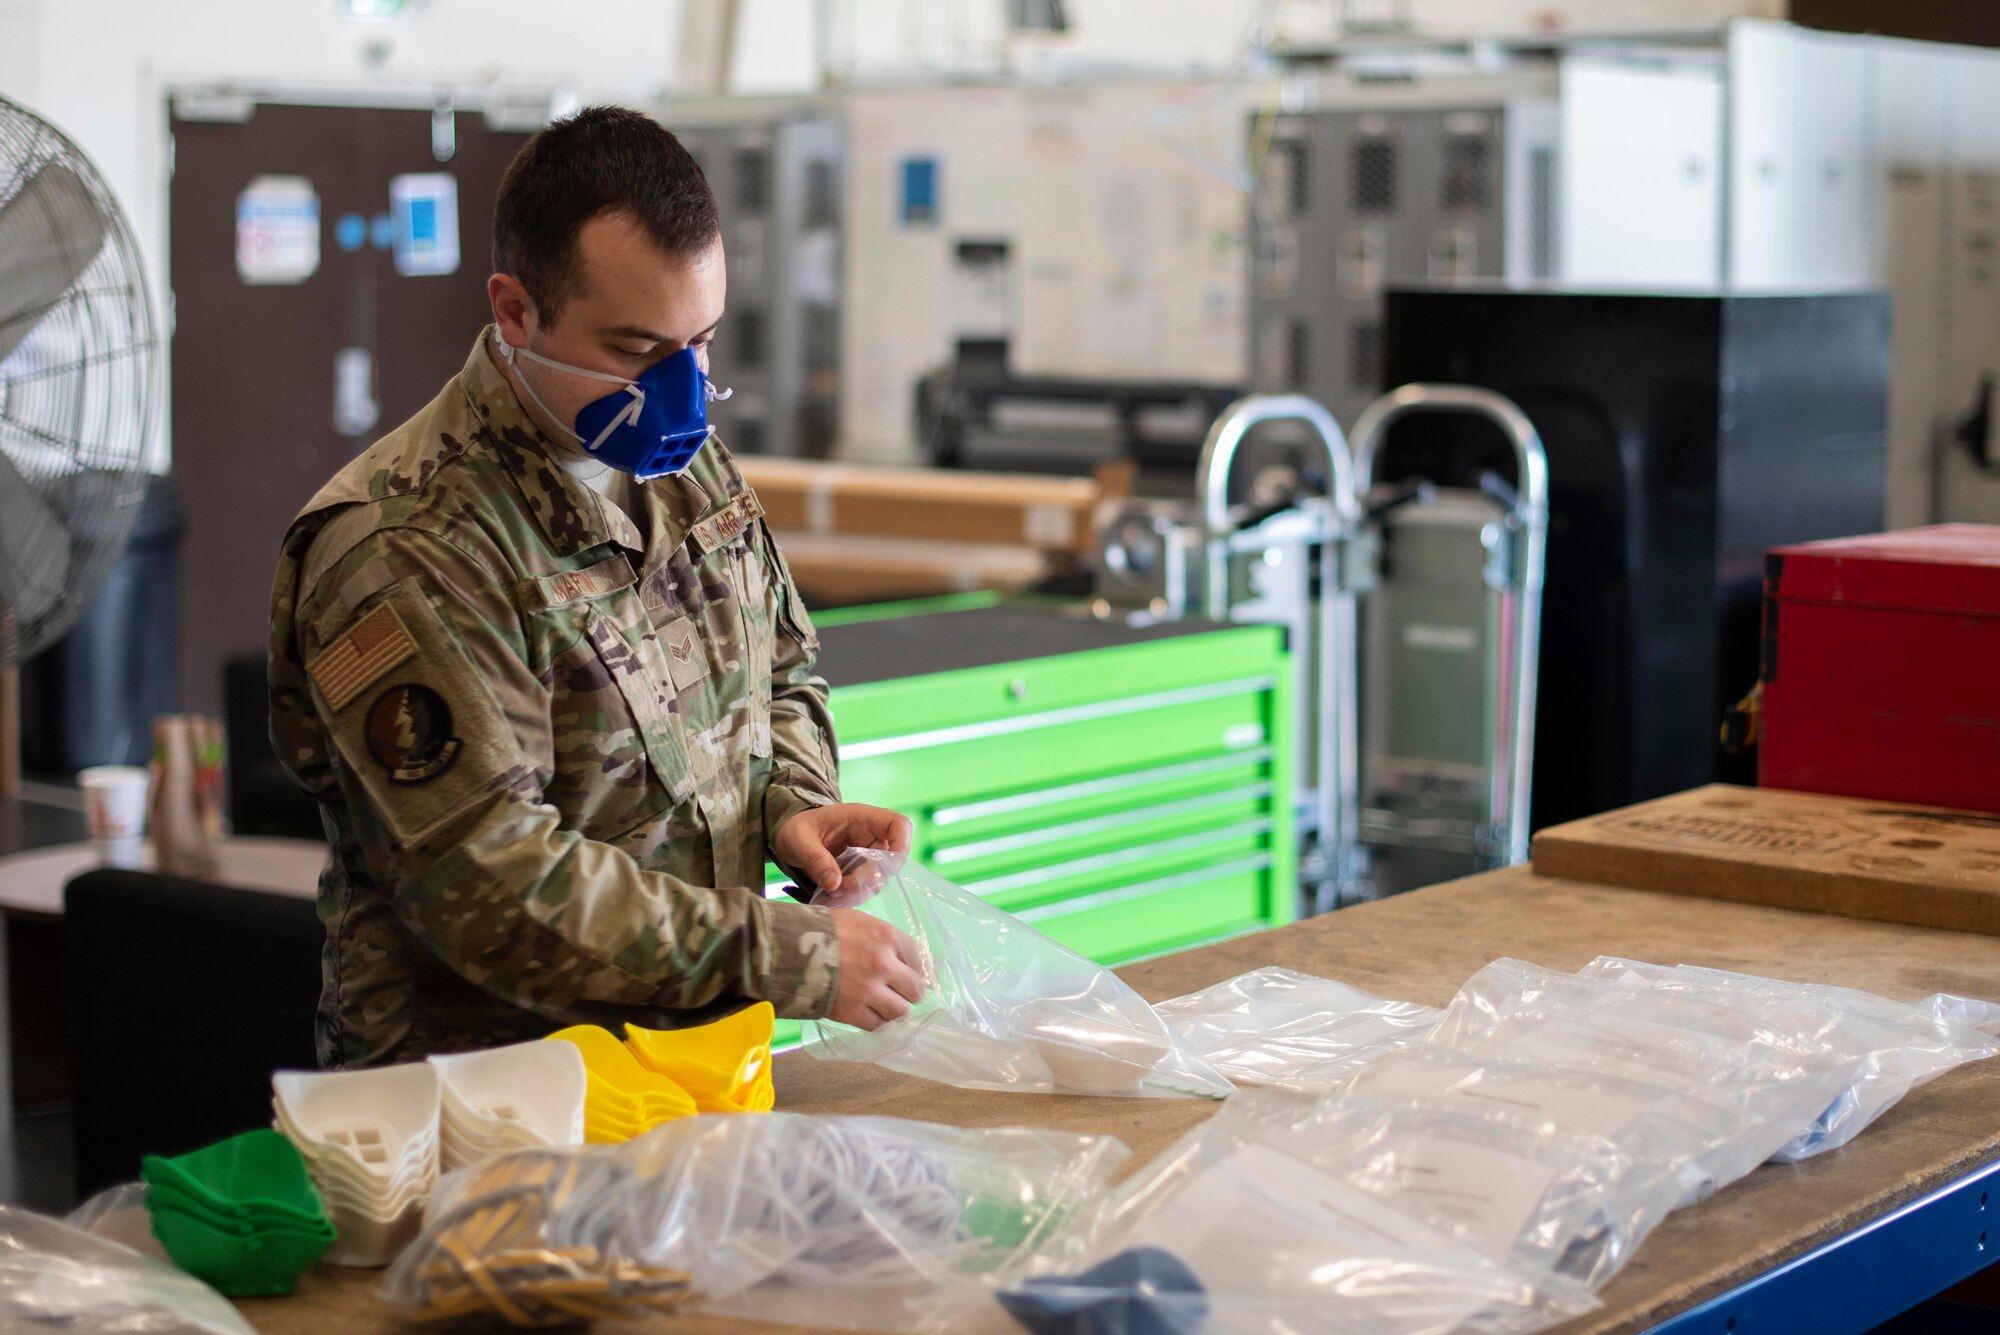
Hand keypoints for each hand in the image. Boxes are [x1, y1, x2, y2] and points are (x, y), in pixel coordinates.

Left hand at [771, 803, 912, 896]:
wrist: (789, 835)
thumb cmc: (795, 828)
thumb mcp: (799, 840)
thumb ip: (816, 859)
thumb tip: (835, 884)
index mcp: (862, 818)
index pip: (898, 825)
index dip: (902, 845)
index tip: (886, 867)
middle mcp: (871, 837)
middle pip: (890, 862)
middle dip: (867, 879)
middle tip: (838, 887)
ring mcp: (867, 856)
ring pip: (877, 880)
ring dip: (857, 891)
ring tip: (829, 891)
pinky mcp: (859, 872)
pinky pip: (864, 888)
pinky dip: (849, 896)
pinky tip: (830, 895)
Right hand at [827, 908, 925, 1029]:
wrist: (787, 949)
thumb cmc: (821, 929)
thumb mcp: (858, 920)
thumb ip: (881, 938)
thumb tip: (897, 955)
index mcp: (887, 937)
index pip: (920, 959)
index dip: (918, 970)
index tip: (914, 977)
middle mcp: (885, 965)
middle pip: (915, 989)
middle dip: (909, 993)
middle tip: (900, 994)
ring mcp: (869, 991)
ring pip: (900, 1012)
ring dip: (895, 1010)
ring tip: (885, 1007)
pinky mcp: (852, 1012)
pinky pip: (877, 1026)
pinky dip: (876, 1023)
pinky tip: (869, 1015)